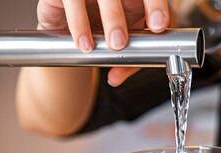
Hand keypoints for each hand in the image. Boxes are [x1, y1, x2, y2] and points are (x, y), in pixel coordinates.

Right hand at [36, 0, 169, 84]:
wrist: (62, 31)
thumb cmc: (96, 32)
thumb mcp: (118, 47)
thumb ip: (126, 62)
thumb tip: (116, 77)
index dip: (156, 7)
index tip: (157, 26)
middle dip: (126, 16)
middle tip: (123, 42)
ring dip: (110, 18)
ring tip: (111, 44)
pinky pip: (73, 1)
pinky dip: (79, 23)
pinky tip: (83, 42)